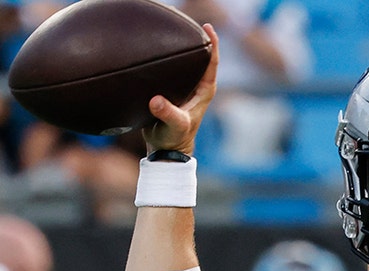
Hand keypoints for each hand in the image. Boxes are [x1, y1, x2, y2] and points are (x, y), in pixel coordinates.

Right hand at [142, 23, 219, 155]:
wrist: (165, 150)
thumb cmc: (174, 139)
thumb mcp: (173, 126)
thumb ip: (167, 113)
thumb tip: (156, 100)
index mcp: (204, 91)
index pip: (212, 62)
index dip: (212, 44)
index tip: (208, 28)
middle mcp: (197, 87)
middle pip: (201, 58)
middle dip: (197, 40)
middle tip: (187, 21)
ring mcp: (185, 88)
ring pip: (186, 63)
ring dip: (181, 49)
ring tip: (170, 31)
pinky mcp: (172, 91)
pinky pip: (172, 70)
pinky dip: (166, 60)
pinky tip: (154, 51)